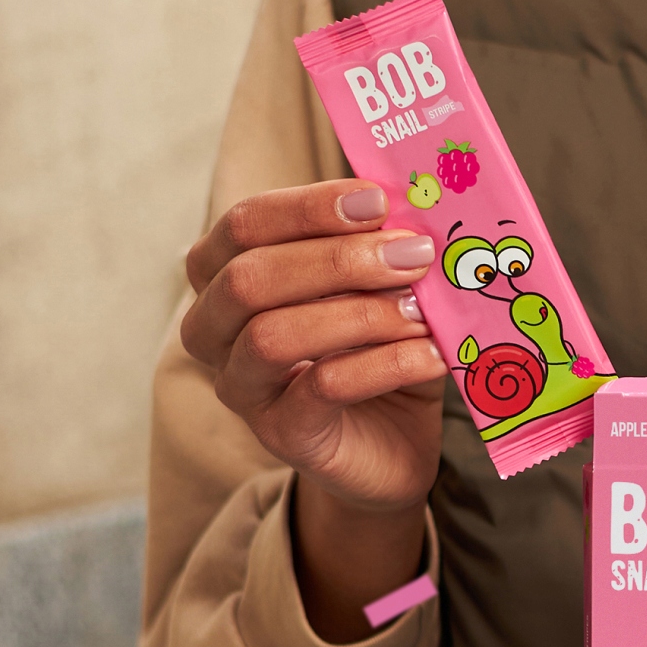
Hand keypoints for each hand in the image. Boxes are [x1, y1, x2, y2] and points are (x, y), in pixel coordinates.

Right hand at [181, 181, 447, 641]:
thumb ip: (381, 253)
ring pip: (275, 335)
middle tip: (413, 254)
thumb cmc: (379, 357)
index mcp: (228, 276)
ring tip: (420, 310)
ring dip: (359, 314)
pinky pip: (321, 388)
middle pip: (250, 277)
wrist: (393, 448)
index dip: (307, 206)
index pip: (245, 224)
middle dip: (338, 259)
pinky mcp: (280, 434)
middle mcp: (216, 330)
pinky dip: (384, 364)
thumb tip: (414, 209)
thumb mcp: (380, 293)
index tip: (377, 199)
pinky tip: (430, 356)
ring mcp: (242, 387)